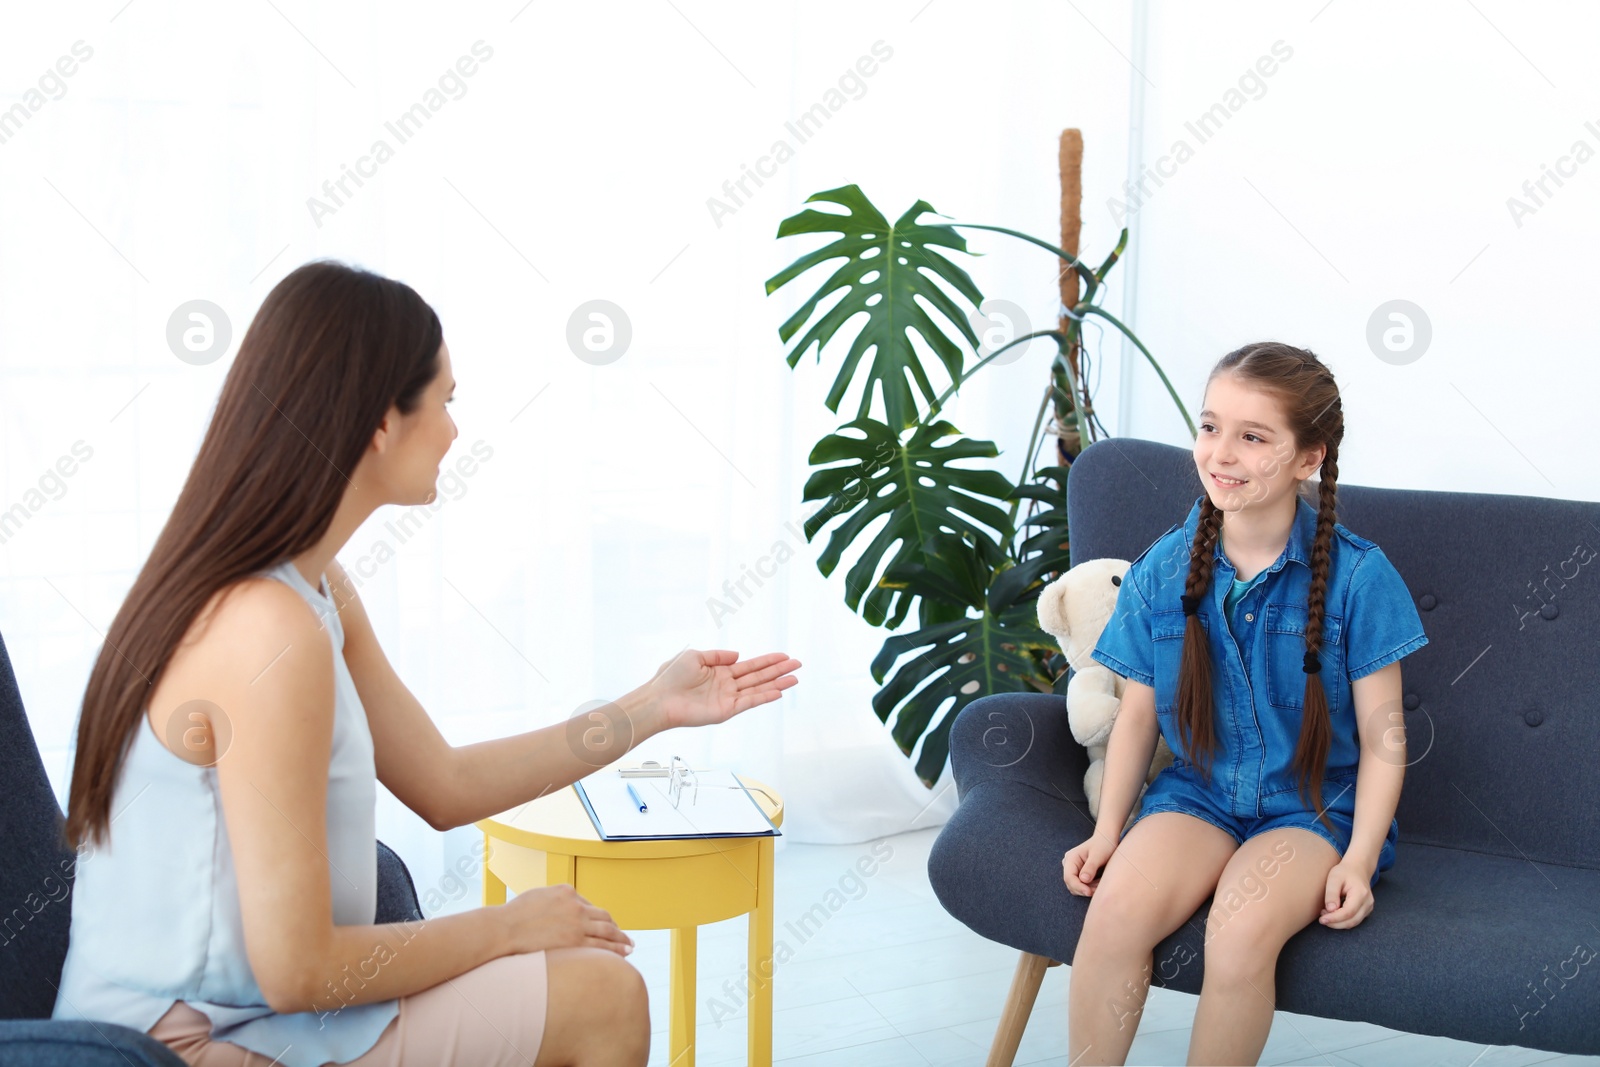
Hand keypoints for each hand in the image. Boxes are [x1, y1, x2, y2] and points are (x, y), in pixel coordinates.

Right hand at [499, 883, 633, 956]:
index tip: (605, 926)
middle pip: (604, 917)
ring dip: (621, 939)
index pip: (589, 905)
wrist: (504, 928)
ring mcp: (577, 923)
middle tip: (625, 936)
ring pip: (608, 931)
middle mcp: (576, 905)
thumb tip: (556, 910)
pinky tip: (623, 955)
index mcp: (567, 892)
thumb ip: (552, 901)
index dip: (598, 918)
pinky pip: (601, 946)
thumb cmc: (513, 916)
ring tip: (630, 946)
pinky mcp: (575, 941)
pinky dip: (615, 950)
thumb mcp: (537, 897)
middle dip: (615, 927)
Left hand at [649, 649, 800, 729]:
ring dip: (777, 683)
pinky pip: (749, 702)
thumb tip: (738, 655)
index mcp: (720, 671)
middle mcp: (727, 685)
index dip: (767, 660)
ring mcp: (728, 698)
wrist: (659, 699)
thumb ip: (718, 655)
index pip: (750, 665)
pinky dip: (764, 697)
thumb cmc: (670, 677)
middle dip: (778, 670)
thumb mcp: (695, 656)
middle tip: (797, 664)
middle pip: (759, 676)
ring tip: (795, 678)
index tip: (783, 655)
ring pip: (758, 689)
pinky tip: (778, 692)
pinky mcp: (725, 711)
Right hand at [1063, 833, 1118, 895]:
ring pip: (1077, 886)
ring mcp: (1073, 869)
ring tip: (1101, 884)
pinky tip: (1099, 883)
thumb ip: (1090, 867)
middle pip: (1071, 884)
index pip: (1069, 877)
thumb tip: (1083, 880)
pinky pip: (1082, 884)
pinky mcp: (1079, 872)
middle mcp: (1069, 864)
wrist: (1107, 839)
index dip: (1078, 887)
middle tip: (1099, 889)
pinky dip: (1090, 887)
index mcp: (1071, 858)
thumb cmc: (1103, 845)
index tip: (1089, 893)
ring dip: (1088, 889)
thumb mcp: (1098, 855)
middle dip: (1084, 889)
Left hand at [1319, 860, 1374, 928]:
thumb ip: (1332, 893)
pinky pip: (1355, 920)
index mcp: (1361, 894)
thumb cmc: (1345, 872)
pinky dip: (1344, 921)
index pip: (1348, 912)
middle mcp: (1367, 903)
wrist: (1358, 868)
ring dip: (1338, 923)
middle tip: (1322, 918)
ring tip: (1326, 915)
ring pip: (1354, 923)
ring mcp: (1368, 907)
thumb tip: (1330, 910)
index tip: (1322, 920)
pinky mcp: (1366, 910)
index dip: (1334, 919)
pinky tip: (1334, 914)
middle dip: (1335, 923)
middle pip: (1352, 921)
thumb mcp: (1334, 878)